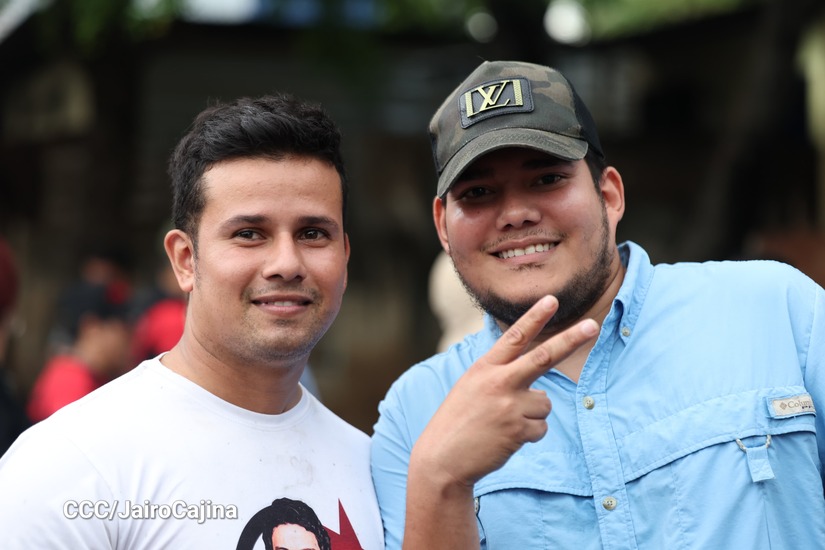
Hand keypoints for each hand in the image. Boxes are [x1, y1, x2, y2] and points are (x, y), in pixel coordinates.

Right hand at [410, 295, 599, 487]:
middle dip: (570, 339)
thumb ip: (500, 378)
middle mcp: (498, 382)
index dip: (534, 317)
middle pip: (543, 357)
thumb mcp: (470, 387)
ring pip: (545, 402)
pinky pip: (541, 428)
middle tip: (592, 325)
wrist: (442, 459)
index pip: (514, 337)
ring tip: (504, 424)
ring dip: (532, 414)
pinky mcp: (517, 431)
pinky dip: (529, 435)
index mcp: (484, 368)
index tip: (551, 299)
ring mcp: (509, 406)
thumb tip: (539, 387)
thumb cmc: (458, 422)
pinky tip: (505, 439)